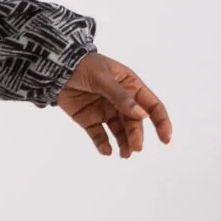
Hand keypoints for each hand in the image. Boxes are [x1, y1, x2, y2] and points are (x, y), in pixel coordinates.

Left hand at [55, 49, 171, 158]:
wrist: (55, 67)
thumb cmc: (82, 65)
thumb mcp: (102, 77)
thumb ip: (120, 96)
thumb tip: (142, 115)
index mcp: (130, 86)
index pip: (152, 105)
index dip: (161, 122)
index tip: (165, 138)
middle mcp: (121, 100)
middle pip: (135, 122)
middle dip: (137, 135)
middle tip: (135, 148)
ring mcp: (105, 110)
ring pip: (119, 131)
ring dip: (124, 143)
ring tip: (124, 154)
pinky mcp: (89, 119)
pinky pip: (99, 135)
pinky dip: (103, 144)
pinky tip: (106, 151)